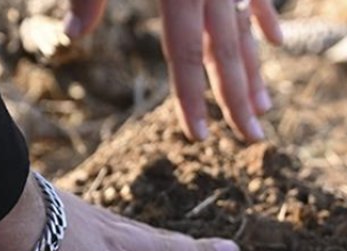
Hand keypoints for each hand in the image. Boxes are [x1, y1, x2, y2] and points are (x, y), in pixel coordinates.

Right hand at [0, 174, 239, 250]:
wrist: (6, 218)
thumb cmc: (3, 207)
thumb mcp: (29, 203)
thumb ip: (35, 214)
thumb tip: (10, 219)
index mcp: (94, 219)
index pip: (137, 232)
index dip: (162, 239)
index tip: (179, 241)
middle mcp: (117, 242)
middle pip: (170, 249)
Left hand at [64, 0, 283, 141]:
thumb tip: (70, 35)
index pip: (186, 56)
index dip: (193, 98)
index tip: (202, 137)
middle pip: (226, 53)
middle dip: (239, 99)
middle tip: (254, 138)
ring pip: (244, 30)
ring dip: (255, 70)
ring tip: (264, 107)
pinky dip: (266, 16)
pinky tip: (275, 41)